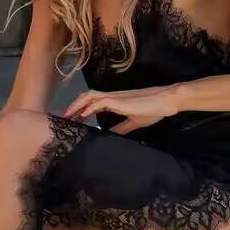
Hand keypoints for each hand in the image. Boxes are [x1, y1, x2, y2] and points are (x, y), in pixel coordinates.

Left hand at [62, 85, 180, 133]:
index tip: (73, 120)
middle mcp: (111, 97)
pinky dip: (89, 107)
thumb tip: (110, 134)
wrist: (165, 101)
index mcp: (114, 102)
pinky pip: (100, 101)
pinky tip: (82, 115)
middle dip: (73, 106)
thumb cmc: (153, 110)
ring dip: (77, 105)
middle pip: (86, 97)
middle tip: (64, 118)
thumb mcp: (134, 122)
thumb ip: (121, 127)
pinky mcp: (119, 101)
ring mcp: (114, 98)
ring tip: (68, 115)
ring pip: (89, 96)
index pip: (92, 104)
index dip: (81, 110)